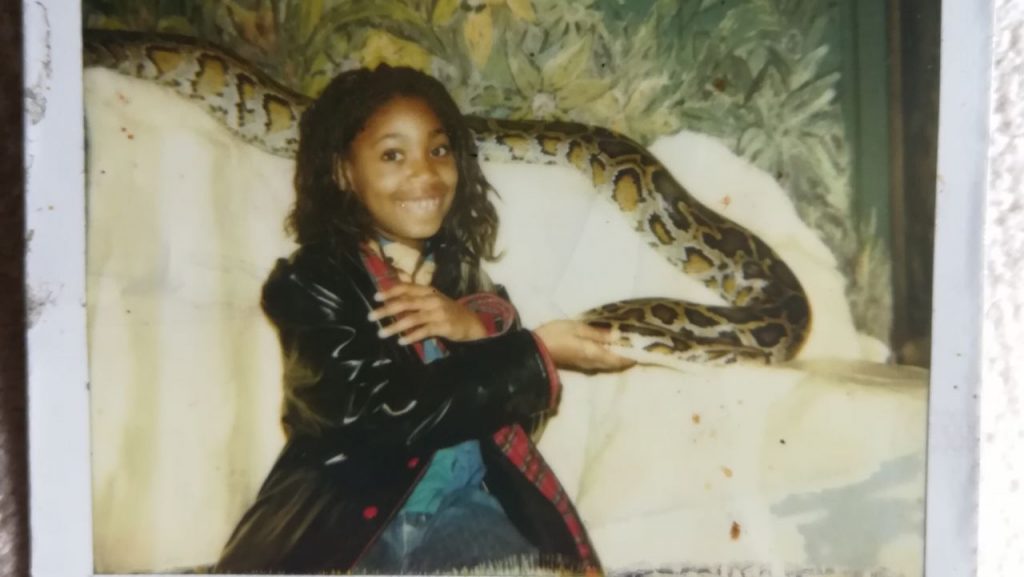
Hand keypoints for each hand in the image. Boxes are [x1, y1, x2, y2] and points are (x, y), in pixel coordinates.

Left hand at [369, 283, 486, 344]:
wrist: (471, 322)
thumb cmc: (447, 311)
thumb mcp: (432, 300)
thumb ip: (414, 298)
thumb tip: (391, 298)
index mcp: (428, 291)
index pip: (406, 288)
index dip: (390, 291)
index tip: (375, 297)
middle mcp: (432, 299)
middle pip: (405, 303)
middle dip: (386, 309)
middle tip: (371, 317)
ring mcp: (438, 312)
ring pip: (412, 318)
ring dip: (395, 326)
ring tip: (381, 333)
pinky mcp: (443, 326)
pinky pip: (424, 331)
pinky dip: (411, 336)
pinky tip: (401, 341)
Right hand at [533, 320, 635, 372]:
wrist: (534, 349)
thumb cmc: (555, 335)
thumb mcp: (576, 328)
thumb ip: (597, 333)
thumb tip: (617, 336)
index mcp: (594, 353)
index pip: (618, 359)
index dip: (631, 357)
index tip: (644, 350)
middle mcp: (593, 363)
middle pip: (614, 363)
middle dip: (626, 357)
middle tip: (636, 345)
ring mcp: (585, 364)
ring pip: (607, 363)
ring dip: (617, 357)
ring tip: (624, 345)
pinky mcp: (579, 363)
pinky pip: (599, 361)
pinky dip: (607, 356)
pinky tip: (608, 346)